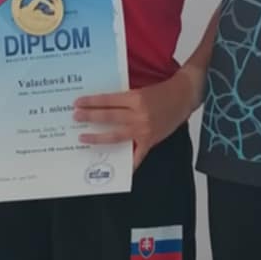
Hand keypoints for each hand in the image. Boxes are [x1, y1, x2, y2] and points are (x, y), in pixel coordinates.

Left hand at [73, 67, 203, 167]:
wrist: (184, 96)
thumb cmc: (162, 91)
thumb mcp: (140, 90)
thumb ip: (123, 99)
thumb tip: (101, 106)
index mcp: (135, 98)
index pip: (108, 100)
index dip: (91, 102)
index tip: (78, 103)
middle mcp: (139, 114)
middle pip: (109, 117)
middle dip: (90, 117)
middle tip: (75, 117)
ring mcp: (144, 130)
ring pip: (116, 136)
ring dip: (98, 137)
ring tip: (84, 137)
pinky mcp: (151, 140)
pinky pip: (138, 155)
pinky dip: (129, 164)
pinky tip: (116, 169)